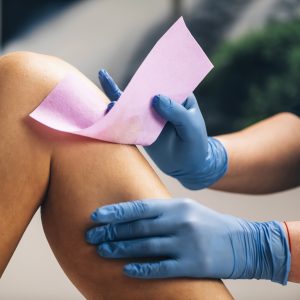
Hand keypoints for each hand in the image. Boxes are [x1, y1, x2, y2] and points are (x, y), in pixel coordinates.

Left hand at [86, 198, 289, 283]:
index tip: (96, 216)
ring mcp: (186, 244)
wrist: (245, 242)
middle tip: (91, 237)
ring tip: (102, 251)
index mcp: (177, 206)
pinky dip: (143, 269)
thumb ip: (163, 211)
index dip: (116, 213)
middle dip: (112, 232)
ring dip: (121, 249)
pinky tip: (127, 270)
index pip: (139, 208)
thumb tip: (134, 214)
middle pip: (138, 228)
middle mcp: (180, 222)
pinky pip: (162, 267)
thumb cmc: (210, 224)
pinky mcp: (193, 265)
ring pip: (146, 247)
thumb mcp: (187, 209)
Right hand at [98, 69, 226, 189]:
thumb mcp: (191, 127)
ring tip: (102, 85)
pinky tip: (107, 112)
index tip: (138, 69)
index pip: (164, 83)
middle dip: (129, 84)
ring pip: (133, 106)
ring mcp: (151, 117)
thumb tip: (155, 98)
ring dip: (119, 98)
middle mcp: (162, 105)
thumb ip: (176, 113)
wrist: (188, 167)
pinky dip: (117, 118)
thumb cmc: (195, 144)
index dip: (152, 75)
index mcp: (178, 98)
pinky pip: (129, 123)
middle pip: (144, 92)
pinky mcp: (143, 131)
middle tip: (104, 74)